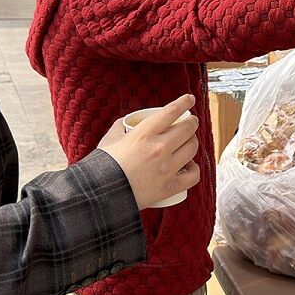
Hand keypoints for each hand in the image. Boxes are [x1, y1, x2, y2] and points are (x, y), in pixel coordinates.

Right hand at [97, 94, 199, 209]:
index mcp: (144, 134)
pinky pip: (193, 175)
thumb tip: (129, 124)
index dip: (184, 103)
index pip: (171, 112)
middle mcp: (159, 149)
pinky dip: (194, 168)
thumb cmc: (103, 167)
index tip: (189, 99)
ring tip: (188, 143)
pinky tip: (189, 166)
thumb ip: (122, 127)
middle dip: (192, 123)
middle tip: (191, 123)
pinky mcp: (170, 187)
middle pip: (188, 129)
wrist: (100, 195)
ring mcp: (167, 168)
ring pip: (192, 148)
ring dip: (192, 142)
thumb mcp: (109, 139)